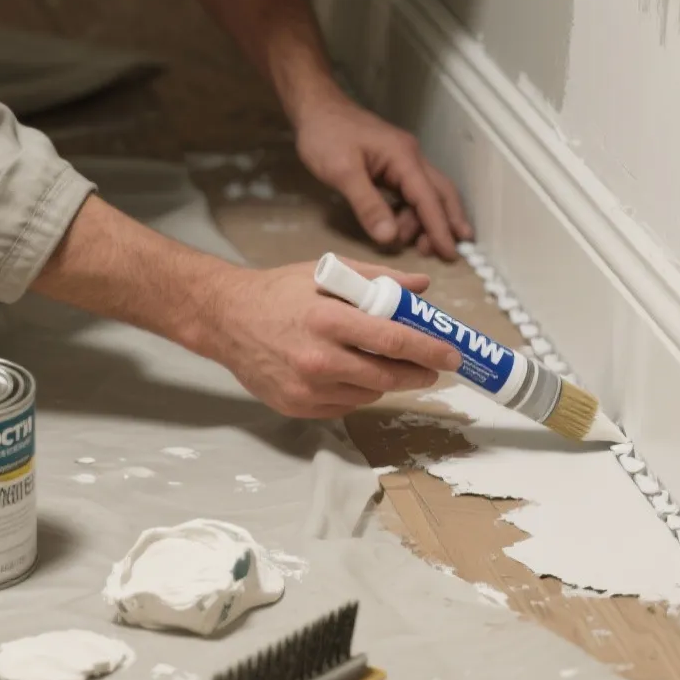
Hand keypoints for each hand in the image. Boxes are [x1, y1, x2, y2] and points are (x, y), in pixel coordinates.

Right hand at [192, 259, 461, 417]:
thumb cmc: (279, 292)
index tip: (452, 355)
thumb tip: (422, 287)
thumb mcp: (327, 273)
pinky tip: (351, 373)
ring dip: (387, 382)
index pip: (392, 339)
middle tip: (433, 368)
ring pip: (369, 394)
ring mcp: (306, 388)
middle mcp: (317, 358)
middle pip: (387, 376)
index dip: (429, 350)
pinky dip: (357, 391)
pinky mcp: (297, 406)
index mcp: (327, 318)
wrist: (227, 320)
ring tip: (386, 364)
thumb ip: (378, 279)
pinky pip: (344, 406)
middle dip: (418, 374)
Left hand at [294, 95, 472, 259]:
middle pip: (441, 193)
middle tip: (448, 253)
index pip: (428, 198)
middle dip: (448, 223)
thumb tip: (390, 237)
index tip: (451, 254)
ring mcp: (403, 160)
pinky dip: (412, 211)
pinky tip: (403, 226)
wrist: (315, 107)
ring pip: (427, 193)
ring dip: (425, 220)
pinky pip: (411, 191)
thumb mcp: (342, 172)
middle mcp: (410, 157)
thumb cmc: (326, 135)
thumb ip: (367, 205)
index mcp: (403, 157)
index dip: (439, 228)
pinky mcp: (391, 164)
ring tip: (413, 244)